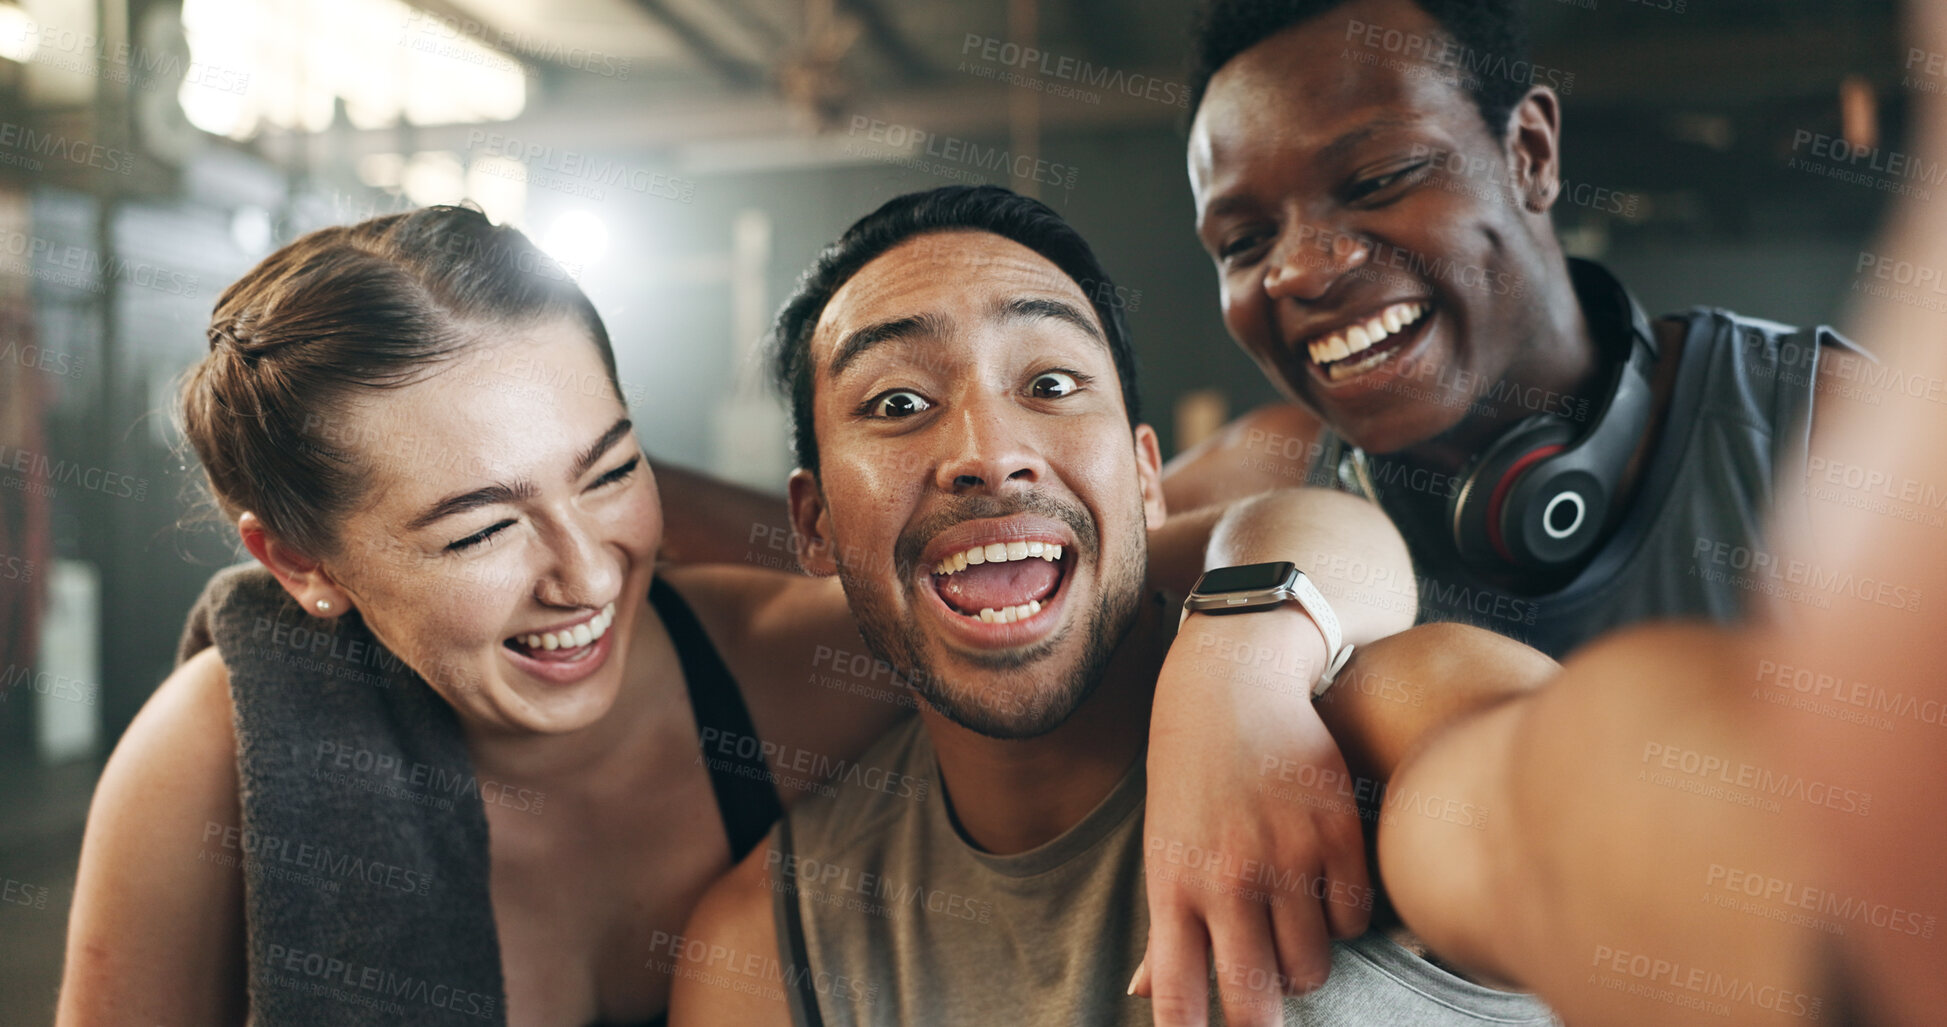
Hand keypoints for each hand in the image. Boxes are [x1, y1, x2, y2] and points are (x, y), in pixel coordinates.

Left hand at [1136, 607, 1372, 1026]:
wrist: (1232, 682)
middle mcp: (1228, 879)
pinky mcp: (1337, 831)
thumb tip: (1145, 997)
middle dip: (1263, 1020)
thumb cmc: (1190, 775)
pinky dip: (1345, 918)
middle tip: (1268, 1005)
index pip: (1180, 998)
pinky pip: (1355, 919)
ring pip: (1313, 967)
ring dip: (1306, 963)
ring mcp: (1287, 856)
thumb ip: (1164, 928)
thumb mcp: (1163, 846)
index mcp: (1175, 888)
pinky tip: (1327, 890)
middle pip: (1257, 1001)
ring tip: (1293, 931)